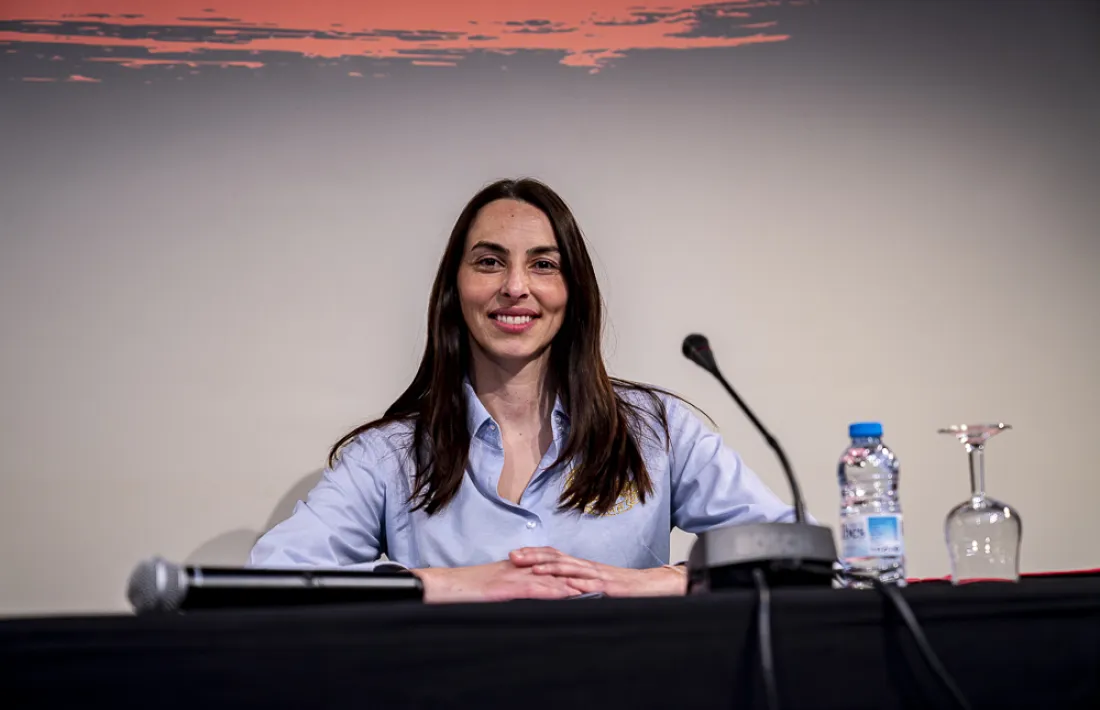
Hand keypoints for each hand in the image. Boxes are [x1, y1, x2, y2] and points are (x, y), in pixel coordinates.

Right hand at [412, 560, 579, 603]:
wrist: (443, 586)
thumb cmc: (463, 589)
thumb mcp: (491, 585)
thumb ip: (509, 588)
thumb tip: (523, 597)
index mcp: (514, 567)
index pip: (546, 567)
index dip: (567, 572)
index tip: (586, 578)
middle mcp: (516, 568)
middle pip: (552, 570)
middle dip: (575, 576)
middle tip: (597, 581)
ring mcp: (511, 576)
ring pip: (548, 578)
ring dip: (571, 583)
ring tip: (592, 589)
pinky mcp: (505, 588)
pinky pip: (534, 589)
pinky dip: (552, 592)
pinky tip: (566, 596)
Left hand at [508, 547, 686, 596]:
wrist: (650, 585)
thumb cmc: (621, 586)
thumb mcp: (593, 582)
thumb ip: (574, 583)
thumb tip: (551, 587)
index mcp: (581, 565)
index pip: (553, 555)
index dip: (533, 553)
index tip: (513, 554)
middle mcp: (586, 567)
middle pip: (557, 557)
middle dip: (533, 556)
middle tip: (513, 557)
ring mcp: (597, 575)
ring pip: (570, 569)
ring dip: (550, 568)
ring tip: (532, 568)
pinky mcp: (609, 587)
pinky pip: (591, 584)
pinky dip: (576, 584)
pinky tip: (564, 585)